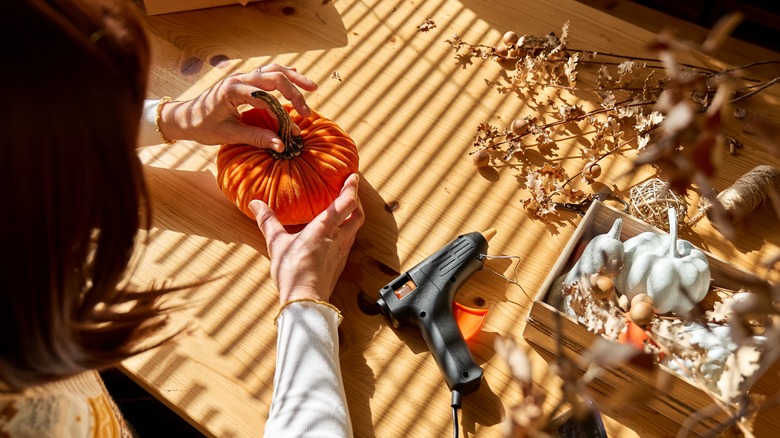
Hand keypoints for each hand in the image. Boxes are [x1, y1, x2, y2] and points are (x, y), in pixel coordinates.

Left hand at [159, 64, 317, 151]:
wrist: (184, 117)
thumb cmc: (201, 126)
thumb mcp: (227, 135)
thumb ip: (255, 137)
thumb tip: (280, 144)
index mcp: (232, 90)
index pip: (267, 99)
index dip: (283, 116)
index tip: (293, 132)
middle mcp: (238, 79)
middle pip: (274, 78)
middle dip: (295, 93)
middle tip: (307, 112)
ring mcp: (241, 77)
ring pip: (272, 70)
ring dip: (293, 78)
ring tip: (312, 87)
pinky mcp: (243, 81)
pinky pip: (266, 72)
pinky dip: (282, 74)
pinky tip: (295, 74)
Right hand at [249, 174, 363, 304]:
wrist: (305, 300)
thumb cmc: (291, 272)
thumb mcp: (276, 243)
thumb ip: (268, 221)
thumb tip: (255, 203)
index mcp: (324, 228)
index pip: (346, 203)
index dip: (352, 188)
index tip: (353, 176)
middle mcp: (338, 238)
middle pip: (358, 214)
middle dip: (356, 201)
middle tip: (350, 191)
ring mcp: (341, 251)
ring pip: (355, 228)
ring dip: (353, 215)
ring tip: (344, 209)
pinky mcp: (340, 263)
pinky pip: (349, 241)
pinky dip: (347, 231)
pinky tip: (336, 233)